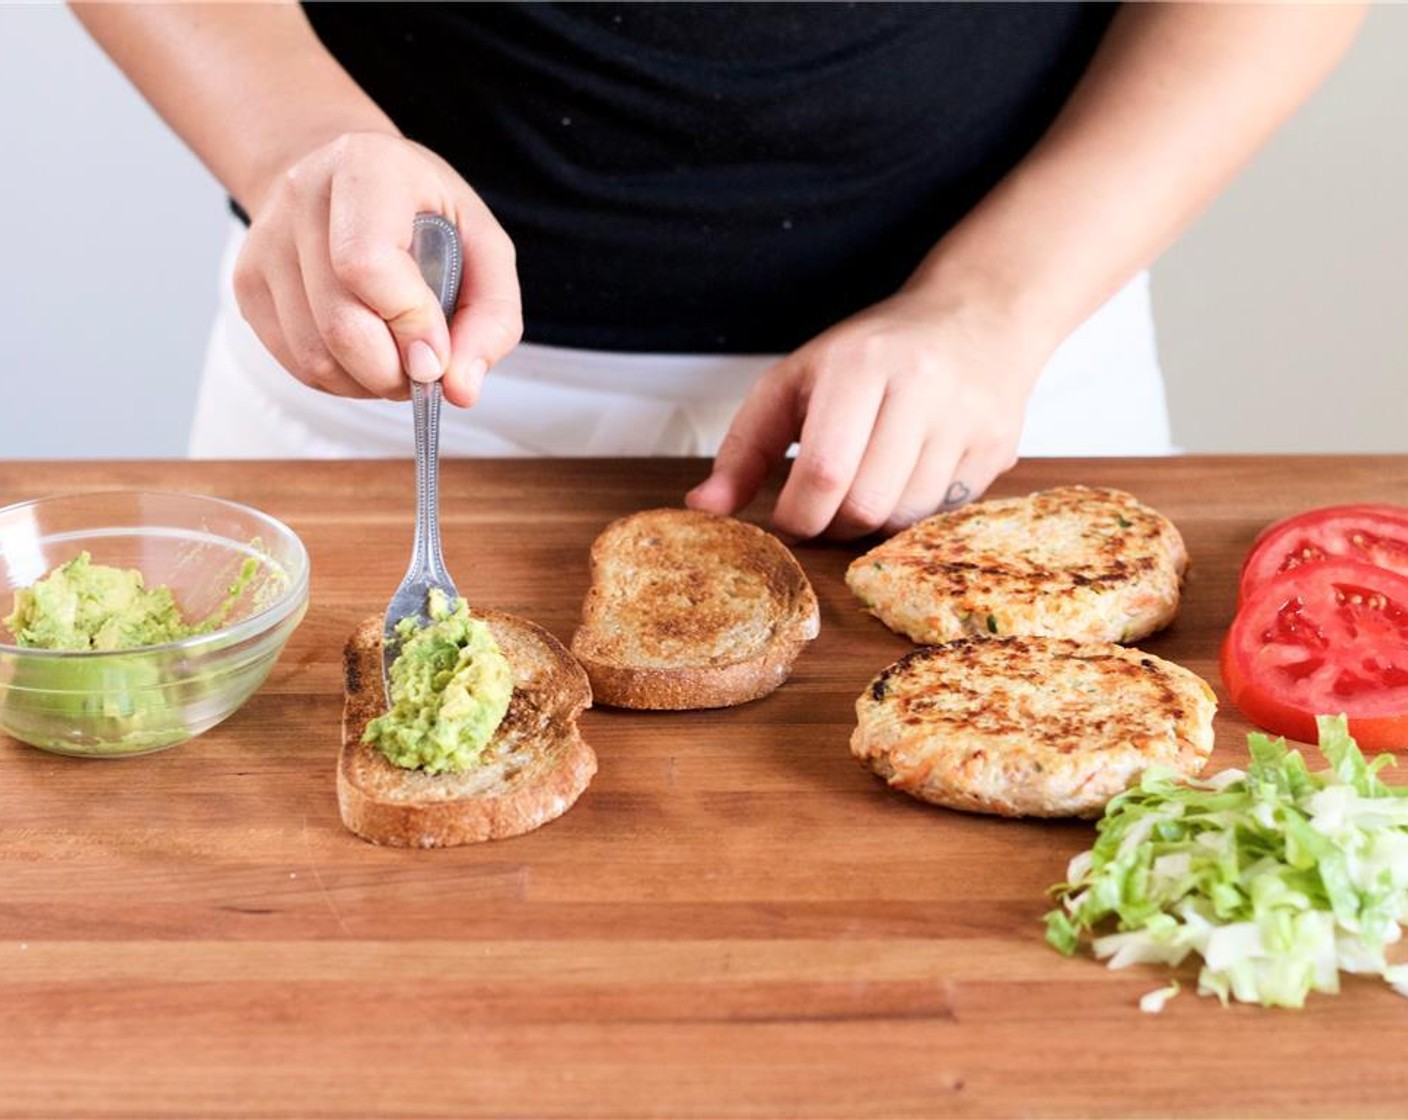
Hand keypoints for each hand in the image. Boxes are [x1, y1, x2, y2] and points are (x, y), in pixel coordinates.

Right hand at [233, 132, 521, 404]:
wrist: (345, 179)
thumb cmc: (423, 213)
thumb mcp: (484, 245)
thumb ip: (491, 315)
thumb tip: (461, 389)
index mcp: (366, 168)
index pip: (366, 264)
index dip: (408, 324)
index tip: (438, 356)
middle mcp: (302, 196)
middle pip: (340, 324)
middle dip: (394, 371)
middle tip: (425, 369)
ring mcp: (265, 242)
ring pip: (314, 356)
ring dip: (369, 382)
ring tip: (399, 359)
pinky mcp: (246, 283)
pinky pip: (295, 363)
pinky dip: (341, 380)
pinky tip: (365, 355)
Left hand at [686, 292, 1041, 539]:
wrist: (978, 316)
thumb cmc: (871, 354)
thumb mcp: (796, 380)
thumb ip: (744, 446)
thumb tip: (703, 508)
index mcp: (861, 365)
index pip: (824, 473)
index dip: (797, 517)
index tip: (785, 520)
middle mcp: (921, 388)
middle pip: (865, 506)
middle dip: (832, 527)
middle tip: (822, 513)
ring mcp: (967, 420)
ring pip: (904, 518)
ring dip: (871, 525)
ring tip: (862, 491)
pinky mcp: (997, 448)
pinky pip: (942, 515)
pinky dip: (912, 515)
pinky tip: (904, 481)